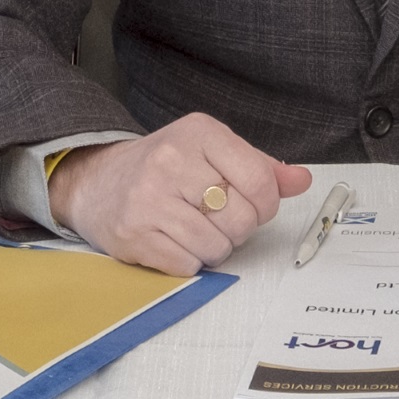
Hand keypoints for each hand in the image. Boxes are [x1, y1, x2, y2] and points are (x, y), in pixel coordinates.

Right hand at [48, 113, 310, 276]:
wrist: (96, 182)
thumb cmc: (165, 168)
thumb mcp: (212, 152)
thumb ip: (259, 167)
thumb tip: (302, 180)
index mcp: (199, 133)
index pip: (259, 179)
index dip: (266, 202)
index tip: (253, 203)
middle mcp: (171, 161)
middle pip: (241, 218)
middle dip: (239, 227)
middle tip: (217, 217)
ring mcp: (148, 200)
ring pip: (217, 246)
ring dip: (215, 248)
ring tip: (195, 229)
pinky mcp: (133, 235)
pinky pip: (188, 266)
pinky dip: (189, 261)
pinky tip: (174, 241)